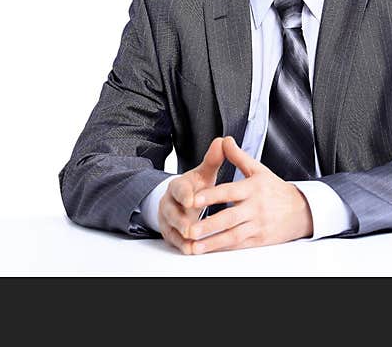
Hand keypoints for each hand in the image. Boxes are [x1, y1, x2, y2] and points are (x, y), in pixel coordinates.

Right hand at [158, 137, 225, 254]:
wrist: (181, 201)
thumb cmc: (195, 188)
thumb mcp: (204, 174)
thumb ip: (213, 160)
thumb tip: (223, 141)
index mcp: (178, 186)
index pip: (178, 189)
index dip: (184, 195)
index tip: (191, 200)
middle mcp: (169, 203)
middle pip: (171, 212)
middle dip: (180, 220)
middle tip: (190, 228)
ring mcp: (168, 220)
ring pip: (172, 229)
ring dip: (181, 237)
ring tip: (192, 244)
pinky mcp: (170, 234)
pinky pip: (175, 242)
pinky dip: (183, 247)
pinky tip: (192, 251)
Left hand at [184, 136, 313, 253]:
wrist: (302, 211)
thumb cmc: (276, 190)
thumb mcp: (259, 170)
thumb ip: (238, 156)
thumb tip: (224, 141)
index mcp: (253, 188)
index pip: (229, 191)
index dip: (211, 196)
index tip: (193, 199)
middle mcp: (255, 208)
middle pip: (229, 218)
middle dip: (208, 225)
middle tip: (189, 230)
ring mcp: (258, 226)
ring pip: (233, 236)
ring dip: (212, 242)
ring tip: (194, 247)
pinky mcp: (260, 240)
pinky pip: (240, 245)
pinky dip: (224, 249)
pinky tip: (209, 250)